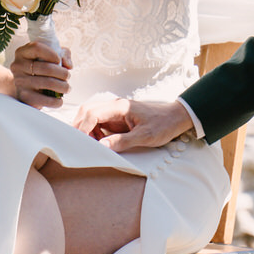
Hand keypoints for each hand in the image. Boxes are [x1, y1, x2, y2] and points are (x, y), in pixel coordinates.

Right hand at [11, 39, 71, 108]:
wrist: (23, 84)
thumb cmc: (40, 66)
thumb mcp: (51, 54)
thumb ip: (62, 54)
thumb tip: (68, 65)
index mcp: (23, 52)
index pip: (37, 48)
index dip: (51, 53)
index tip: (58, 60)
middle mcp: (18, 66)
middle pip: (46, 67)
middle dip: (63, 73)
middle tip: (68, 76)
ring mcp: (19, 82)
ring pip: (47, 83)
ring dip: (62, 86)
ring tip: (67, 87)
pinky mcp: (23, 97)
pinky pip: (42, 100)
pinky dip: (55, 101)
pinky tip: (60, 100)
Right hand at [73, 96, 193, 149]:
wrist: (175, 118)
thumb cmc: (162, 125)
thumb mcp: (145, 136)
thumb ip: (122, 141)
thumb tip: (100, 147)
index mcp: (120, 107)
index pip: (92, 113)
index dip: (82, 128)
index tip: (79, 144)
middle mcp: (115, 106)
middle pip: (87, 111)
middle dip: (79, 127)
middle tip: (78, 145)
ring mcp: (115, 112)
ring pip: (91, 116)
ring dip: (86, 130)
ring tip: (89, 147)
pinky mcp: (117, 119)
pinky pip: (99, 123)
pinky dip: (93, 133)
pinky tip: (97, 144)